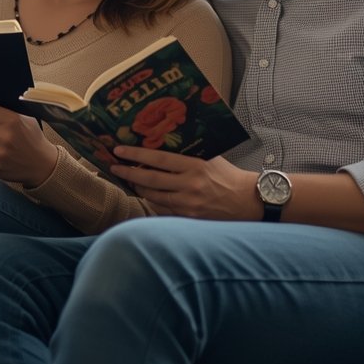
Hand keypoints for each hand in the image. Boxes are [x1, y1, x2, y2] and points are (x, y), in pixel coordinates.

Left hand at [109, 147, 260, 220]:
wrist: (248, 202)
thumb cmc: (230, 177)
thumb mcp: (211, 158)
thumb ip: (189, 154)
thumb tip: (162, 145)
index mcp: (195, 166)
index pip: (158, 159)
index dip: (135, 155)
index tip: (119, 150)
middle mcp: (189, 185)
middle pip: (150, 179)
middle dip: (128, 173)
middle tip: (114, 167)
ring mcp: (188, 204)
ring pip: (152, 196)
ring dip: (138, 188)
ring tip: (130, 180)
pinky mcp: (189, 218)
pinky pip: (162, 210)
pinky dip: (152, 202)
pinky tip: (147, 195)